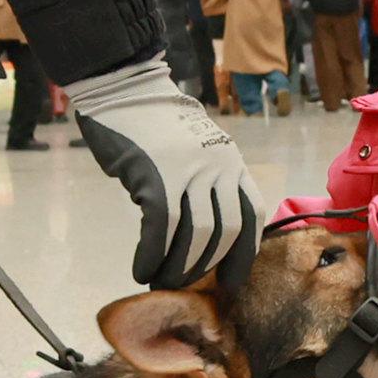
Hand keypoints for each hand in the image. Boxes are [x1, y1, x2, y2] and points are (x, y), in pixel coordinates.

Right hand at [66, 58, 261, 289]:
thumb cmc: (156, 125)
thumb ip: (204, 182)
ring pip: (196, 235)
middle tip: (186, 288)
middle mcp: (220, 167)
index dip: (243, 254)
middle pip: (226, 232)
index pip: (251, 216)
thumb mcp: (197, 150)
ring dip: (179, 268)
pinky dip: (152, 256)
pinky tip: (142, 270)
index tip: (231, 281)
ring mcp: (192, 171)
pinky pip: (162, 228)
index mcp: (232, 162)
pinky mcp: (158, 175)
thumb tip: (199, 235)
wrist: (125, 90)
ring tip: (162, 284)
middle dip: (207, 268)